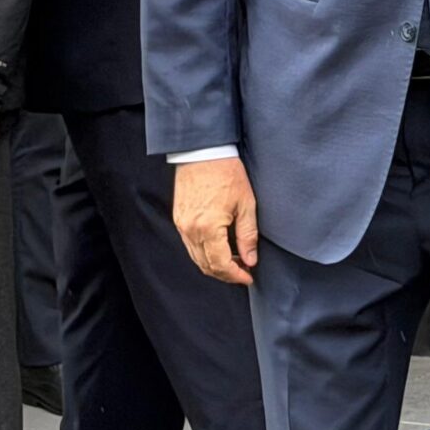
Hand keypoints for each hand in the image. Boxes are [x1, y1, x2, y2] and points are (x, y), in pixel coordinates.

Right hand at [174, 157, 259, 285]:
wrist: (203, 152)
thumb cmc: (226, 173)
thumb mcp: (246, 203)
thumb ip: (248, 235)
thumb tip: (250, 260)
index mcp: (209, 228)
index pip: (221, 264)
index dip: (236, 276)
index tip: (248, 277)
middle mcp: (191, 230)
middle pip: (207, 266)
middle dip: (226, 274)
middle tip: (243, 272)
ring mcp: (182, 226)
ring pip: (196, 258)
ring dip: (215, 265)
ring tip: (234, 262)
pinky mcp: (178, 219)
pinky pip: (190, 246)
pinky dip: (204, 253)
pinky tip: (219, 248)